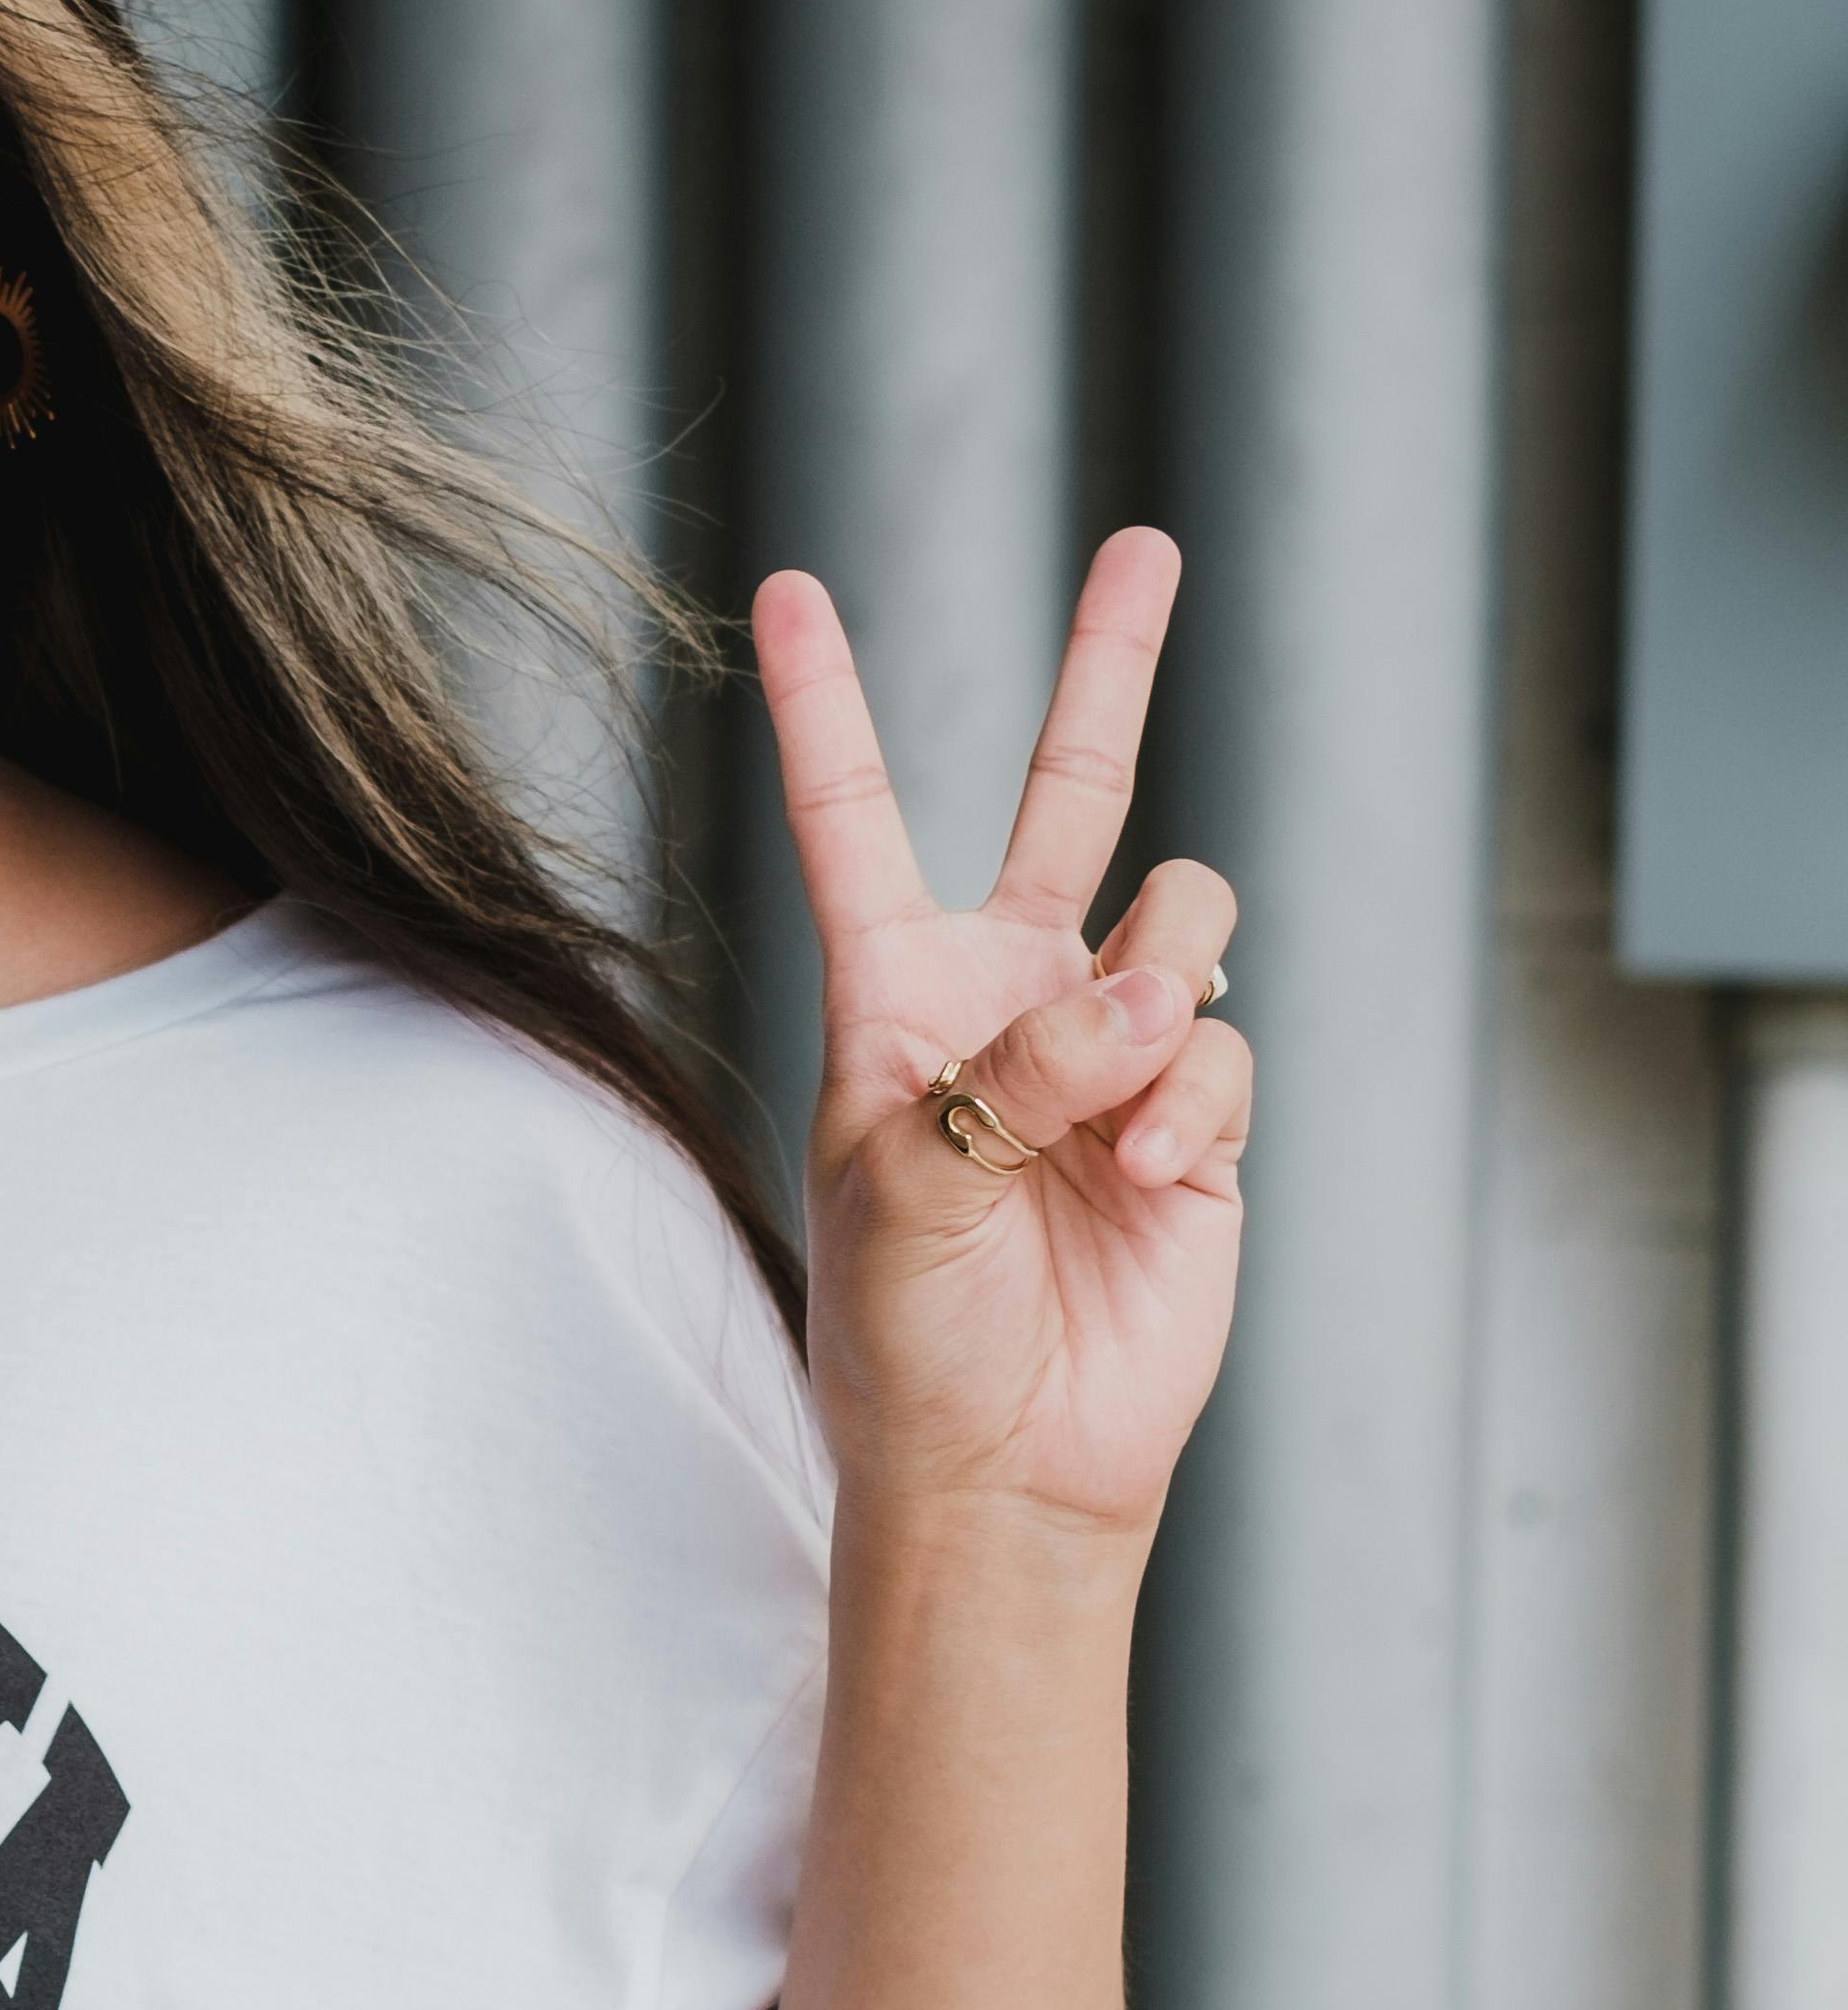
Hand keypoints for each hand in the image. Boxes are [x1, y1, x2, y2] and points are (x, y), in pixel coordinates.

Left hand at [758, 526, 1247, 1542]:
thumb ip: (1018, 1072)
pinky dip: (1193, 1102)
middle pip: (1072, 794)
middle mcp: (1009, 998)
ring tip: (1111, 1114)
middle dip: (1110, 668)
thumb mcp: (910, 1191)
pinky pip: (1222, 1044)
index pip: (854, 820)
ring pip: (1183, 916)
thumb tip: (1149, 982)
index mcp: (893, 994)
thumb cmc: (907, 1337)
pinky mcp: (1195, 1115)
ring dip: (1158, 989)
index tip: (787, 592)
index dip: (823, 706)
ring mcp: (1111, 1050)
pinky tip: (1152, 1173)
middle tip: (1146, 545)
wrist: (1005, 1464)